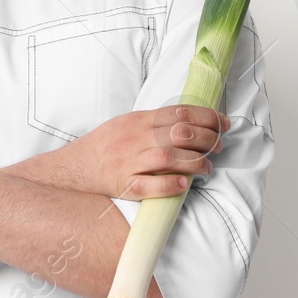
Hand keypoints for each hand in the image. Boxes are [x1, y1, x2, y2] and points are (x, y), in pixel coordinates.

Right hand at [55, 104, 227, 200]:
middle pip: (180, 134)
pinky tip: (184, 184)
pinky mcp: (124, 184)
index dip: (207, 117)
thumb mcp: (127, 123)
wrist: (75, 167)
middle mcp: (136, 138)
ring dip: (195, 163)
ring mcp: (130, 161)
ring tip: (208, 168)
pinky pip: (149, 185)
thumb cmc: (105, 146)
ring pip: (169, 158)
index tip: (223, 123)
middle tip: (219, 146)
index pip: (180, 113)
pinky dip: (169, 184)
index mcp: (138, 120)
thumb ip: (154, 121)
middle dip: (207, 139)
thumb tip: (189, 120)